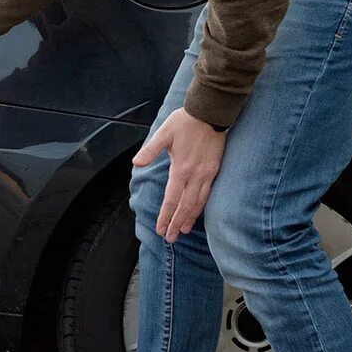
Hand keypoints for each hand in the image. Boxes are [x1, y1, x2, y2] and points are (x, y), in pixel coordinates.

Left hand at [133, 109, 226, 243]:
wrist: (211, 113)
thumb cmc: (185, 122)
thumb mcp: (163, 133)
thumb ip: (150, 150)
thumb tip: (136, 163)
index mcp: (181, 168)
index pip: (172, 199)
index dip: (166, 216)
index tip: (160, 229)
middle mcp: (196, 175)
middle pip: (185, 206)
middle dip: (177, 224)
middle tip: (170, 238)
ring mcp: (208, 174)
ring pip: (199, 203)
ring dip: (190, 219)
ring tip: (183, 231)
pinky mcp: (215, 171)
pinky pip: (208, 195)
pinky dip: (201, 208)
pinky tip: (197, 213)